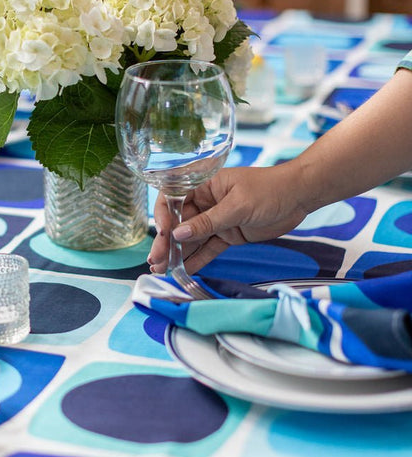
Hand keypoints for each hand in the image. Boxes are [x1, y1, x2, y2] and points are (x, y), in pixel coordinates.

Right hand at [148, 164, 309, 273]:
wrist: (300, 196)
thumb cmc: (270, 190)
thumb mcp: (238, 205)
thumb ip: (208, 222)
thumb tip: (178, 234)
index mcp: (204, 185)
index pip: (174, 198)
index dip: (165, 216)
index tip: (165, 234)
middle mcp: (206, 202)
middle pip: (179, 223)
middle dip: (167, 242)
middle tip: (156, 261)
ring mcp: (217, 219)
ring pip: (192, 238)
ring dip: (178, 254)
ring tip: (162, 270)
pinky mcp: (228, 234)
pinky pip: (208, 248)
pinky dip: (197, 259)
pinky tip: (183, 271)